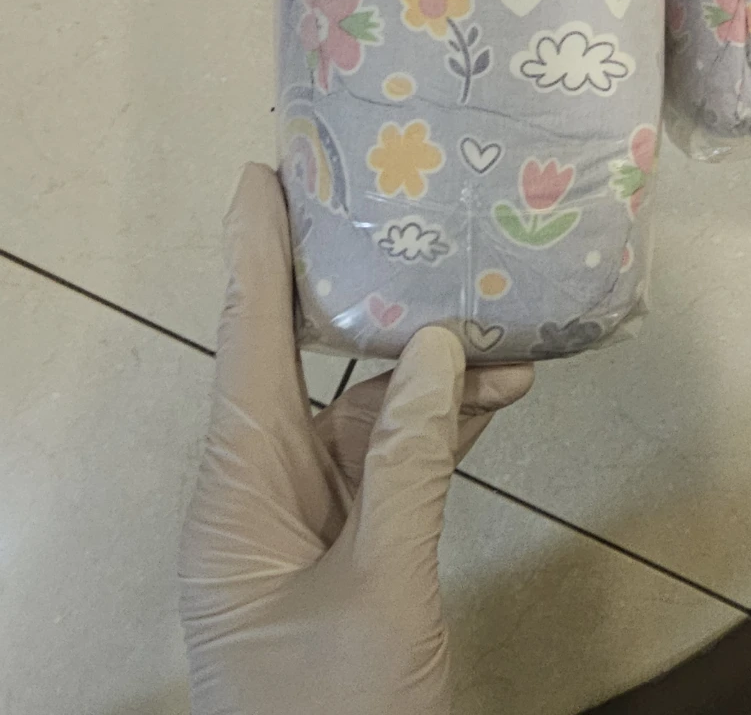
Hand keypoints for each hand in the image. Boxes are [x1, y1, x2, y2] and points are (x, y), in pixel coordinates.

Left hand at [179, 164, 533, 714]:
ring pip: (365, 413)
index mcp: (237, 493)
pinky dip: (443, 431)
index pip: (245, 345)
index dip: (253, 253)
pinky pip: (392, 463)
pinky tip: (500, 394)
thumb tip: (444, 351)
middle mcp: (261, 489)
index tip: (262, 174)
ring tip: (502, 328)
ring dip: (431, 376)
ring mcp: (307, 517)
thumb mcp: (379, 589)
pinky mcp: (350, 544)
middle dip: (354, 293)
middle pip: (305, 364)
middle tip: (396, 213)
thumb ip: (410, 466)